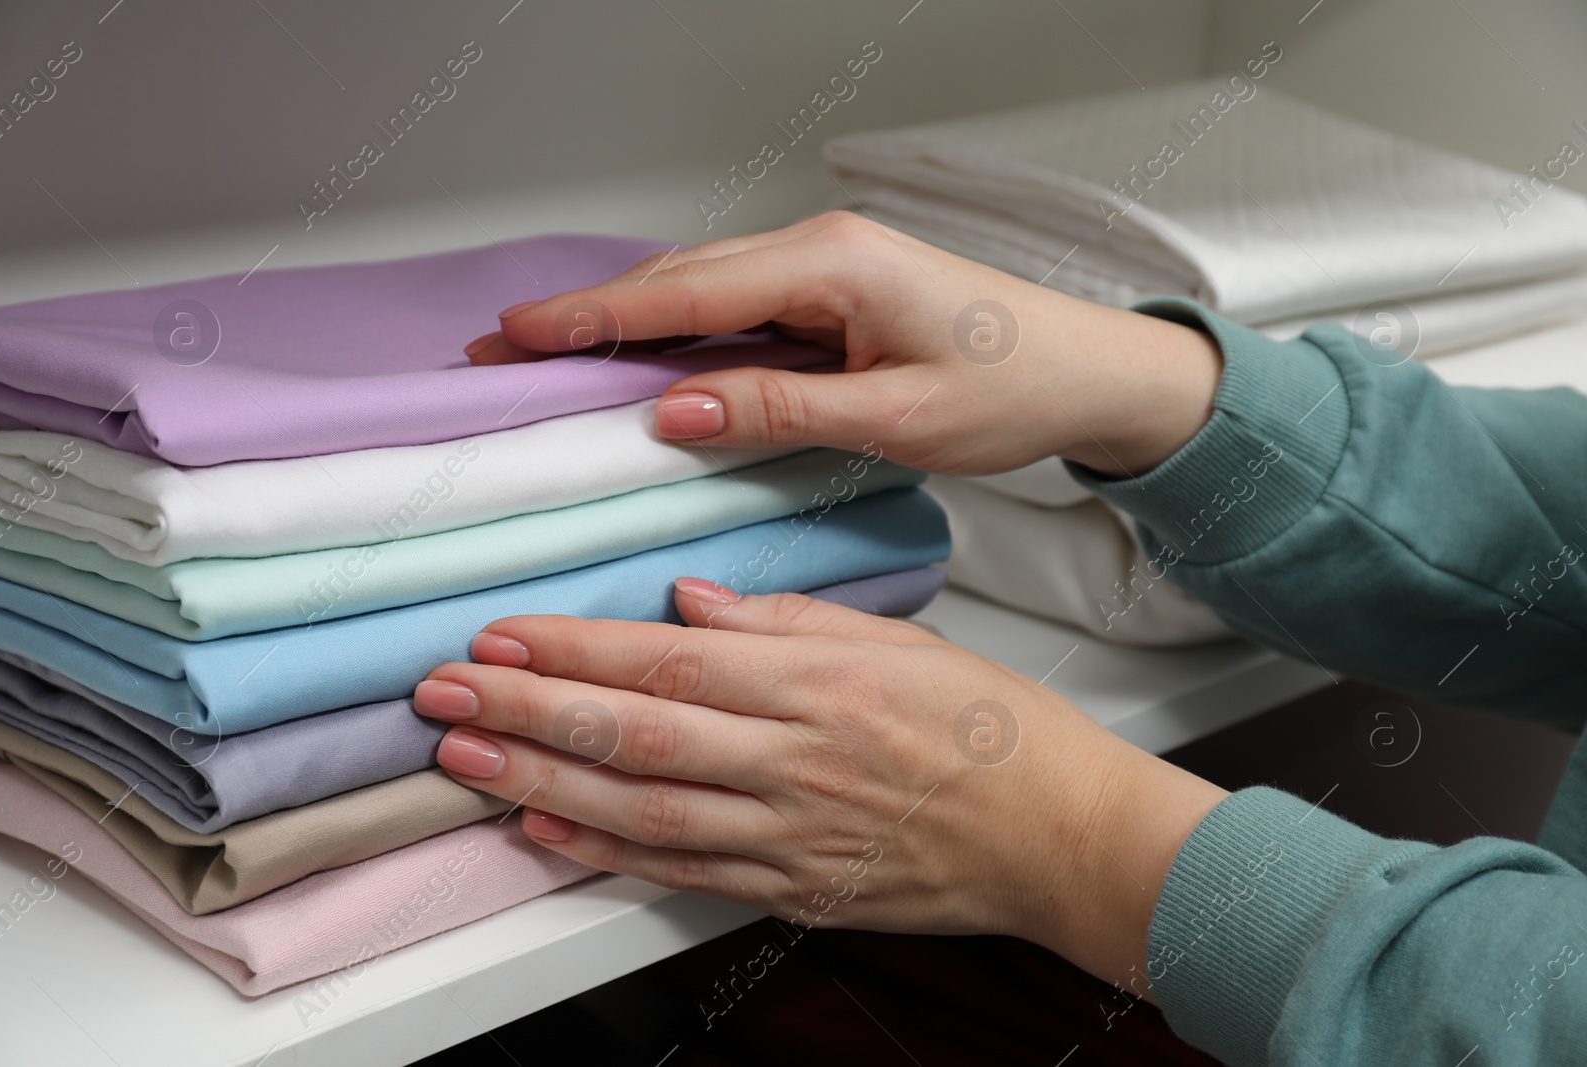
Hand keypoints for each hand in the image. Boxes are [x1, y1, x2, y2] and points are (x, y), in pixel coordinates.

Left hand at [413, 580, 1227, 990]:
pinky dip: (606, 855)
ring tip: (466, 756)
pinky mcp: (792, 887)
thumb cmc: (991, 729)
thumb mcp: (900, 643)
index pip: (670, 658)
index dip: (574, 646)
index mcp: (819, 682)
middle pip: (636, 731)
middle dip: (527, 708)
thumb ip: (789, 620)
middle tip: (441, 689)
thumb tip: (692, 599)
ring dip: (543, 779)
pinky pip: (682, 871)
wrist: (1060, 836)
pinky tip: (543, 832)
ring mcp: (788, 832)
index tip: (502, 632)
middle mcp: (793, 758)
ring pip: (642, 806)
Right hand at [463, 212, 1221, 478]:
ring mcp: (824, 267)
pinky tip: (639, 361)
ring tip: (547, 355)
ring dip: (625, 323)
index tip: (517, 335)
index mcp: (832, 264)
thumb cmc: (1013, 388)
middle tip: (502, 350)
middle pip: (679, 280)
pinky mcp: (832, 294)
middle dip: (587, 316)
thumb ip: (783, 409)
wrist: (1087, 370)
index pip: (686, 292)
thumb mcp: (897, 418)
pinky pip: (737, 310)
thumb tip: (675, 410)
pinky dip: (678, 334)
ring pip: (702, 292)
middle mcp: (819, 249)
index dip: (594, 318)